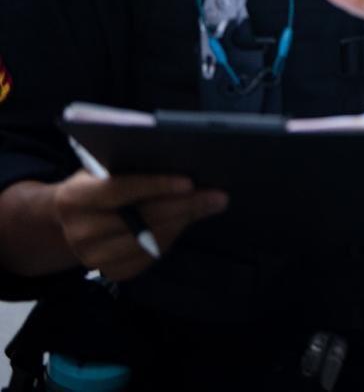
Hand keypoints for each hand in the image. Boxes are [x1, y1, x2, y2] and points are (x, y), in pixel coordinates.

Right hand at [53, 171, 226, 281]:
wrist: (72, 218)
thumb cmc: (98, 183)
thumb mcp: (105, 168)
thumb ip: (133, 167)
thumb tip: (184, 163)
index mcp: (73, 199)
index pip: (117, 191)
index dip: (155, 186)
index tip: (189, 182)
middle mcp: (79, 233)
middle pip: (141, 220)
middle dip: (184, 206)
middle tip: (218, 196)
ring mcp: (92, 257)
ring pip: (150, 241)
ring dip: (183, 221)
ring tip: (210, 204)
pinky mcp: (110, 272)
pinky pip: (150, 257)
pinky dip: (172, 237)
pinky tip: (187, 220)